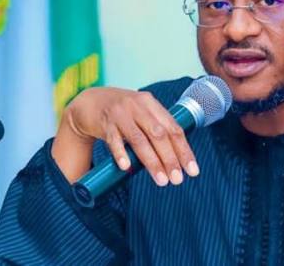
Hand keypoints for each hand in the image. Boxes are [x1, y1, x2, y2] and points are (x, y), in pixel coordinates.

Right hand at [52, 87, 198, 186]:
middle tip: (177, 179)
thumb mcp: (142, 114)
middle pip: (159, 135)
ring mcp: (121, 114)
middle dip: (170, 158)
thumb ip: (157, 130)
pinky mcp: (104, 123)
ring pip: (139, 140)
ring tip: (161, 180)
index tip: (192, 171)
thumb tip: (176, 160)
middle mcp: (138, 106)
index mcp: (152, 104)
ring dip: (152, 162)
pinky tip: (127, 167)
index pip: (174, 129)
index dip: (184, 150)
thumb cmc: (123, 113)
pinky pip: (113, 140)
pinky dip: (121, 153)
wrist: (90, 101)